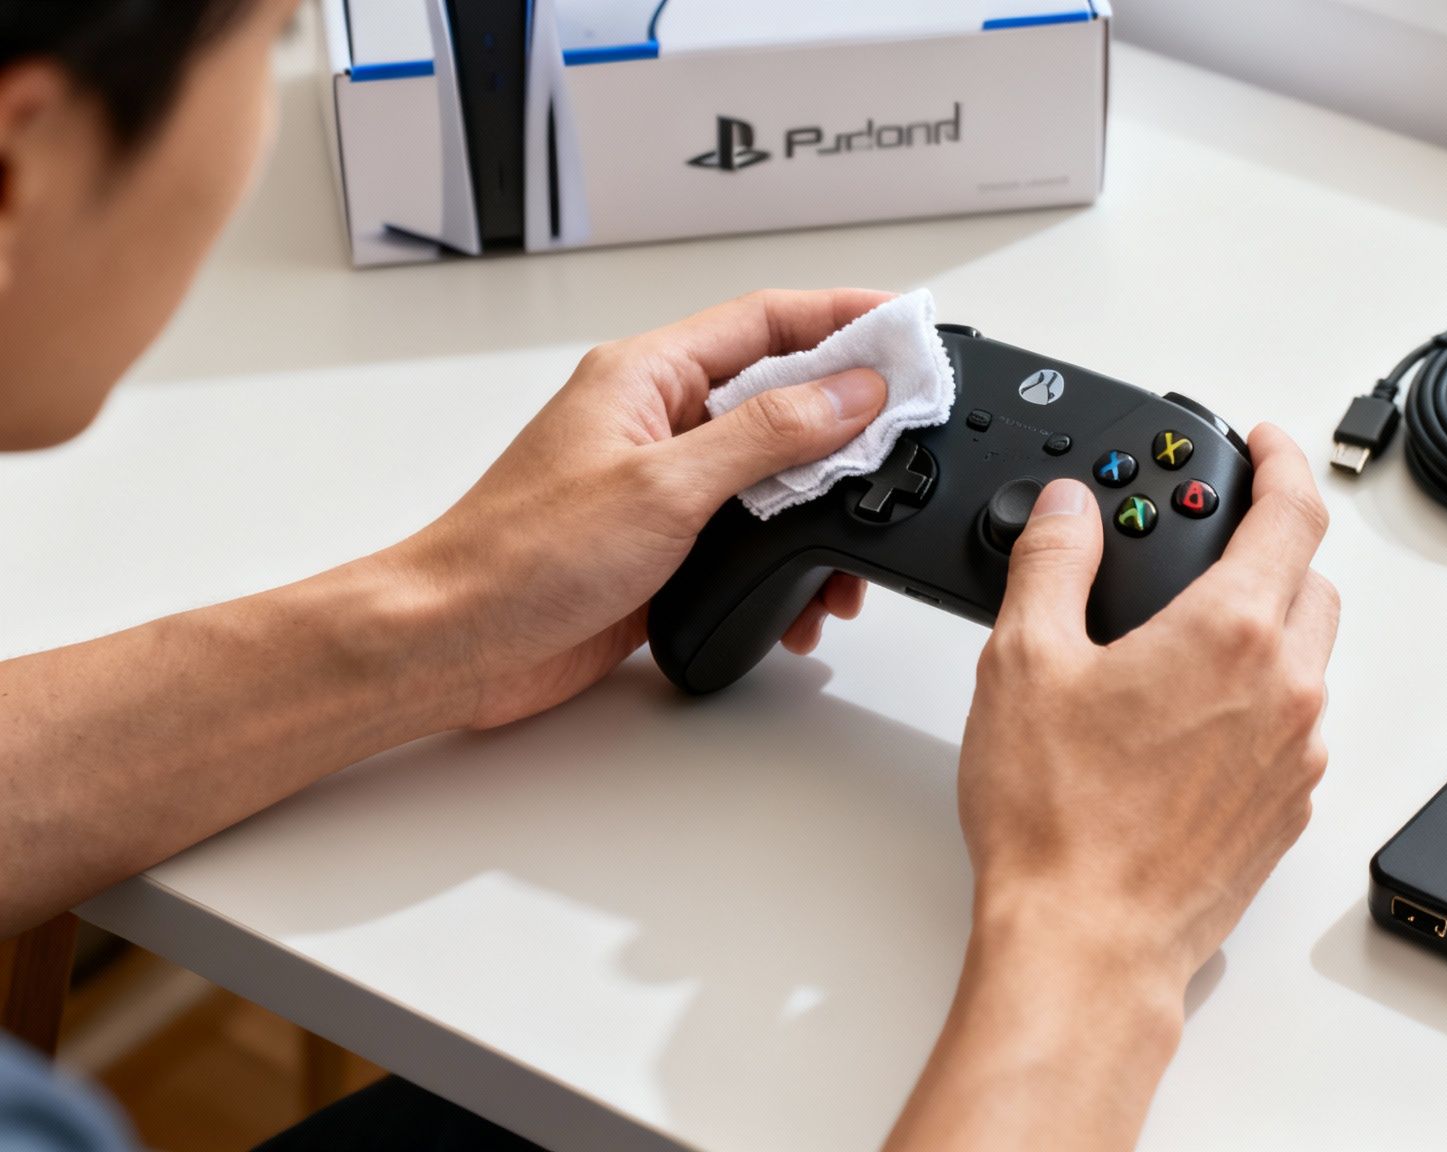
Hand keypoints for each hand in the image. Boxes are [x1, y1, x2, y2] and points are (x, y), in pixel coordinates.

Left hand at [385, 288, 893, 728]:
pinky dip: (788, 563)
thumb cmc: (522, 555)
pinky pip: (750, 538)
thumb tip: (850, 393)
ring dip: (821, 511)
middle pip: (779, 396)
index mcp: (646, 376)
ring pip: (772, 476)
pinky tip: (803, 599)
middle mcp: (656, 422)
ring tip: (852, 550)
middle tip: (909, 441)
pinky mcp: (664, 548)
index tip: (906, 327)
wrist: (459, 645)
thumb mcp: (666, 486)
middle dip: (849, 424)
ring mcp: (661, 486)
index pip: (765, 322)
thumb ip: (768, 436)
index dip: (842, 317)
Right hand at [961, 423, 1339, 987]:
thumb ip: (1052, 563)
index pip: (1293, 510)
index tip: (1264, 442)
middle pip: (1310, 580)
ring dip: (1265, 628)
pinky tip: (1186, 724)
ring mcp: (1297, 756)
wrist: (1086, 946)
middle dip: (1269, 546)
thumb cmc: (1059, 822)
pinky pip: (1295, 727)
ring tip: (1182, 641)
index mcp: (1233, 632)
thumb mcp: (1023, 662)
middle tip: (1210, 542)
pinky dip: (1260, 700)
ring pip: (1307, 657)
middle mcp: (1287, 689)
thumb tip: (1066, 510)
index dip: (1283, 459)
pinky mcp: (1287, 811)